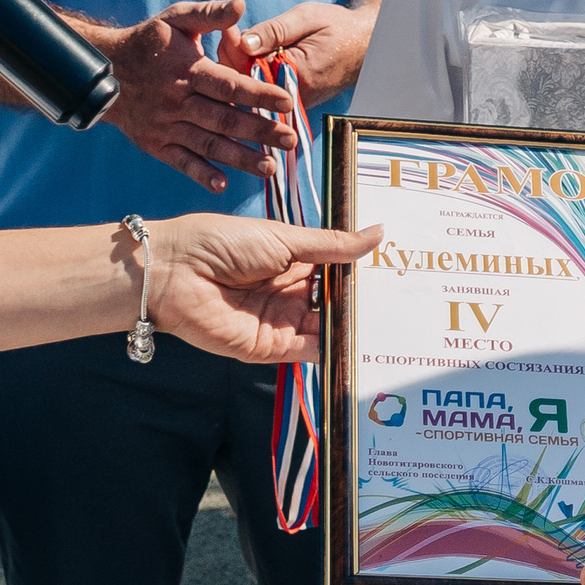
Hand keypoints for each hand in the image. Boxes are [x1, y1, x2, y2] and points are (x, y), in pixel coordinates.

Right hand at [89, 0, 297, 192]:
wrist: (102, 71)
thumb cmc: (148, 42)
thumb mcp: (176, 19)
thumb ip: (210, 14)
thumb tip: (241, 4)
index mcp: (187, 71)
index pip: (229, 85)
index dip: (259, 94)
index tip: (288, 101)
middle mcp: (177, 101)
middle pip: (224, 119)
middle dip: (260, 131)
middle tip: (291, 140)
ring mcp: (166, 126)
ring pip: (208, 145)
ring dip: (239, 158)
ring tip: (270, 167)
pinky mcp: (156, 144)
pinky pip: (181, 162)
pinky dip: (201, 175)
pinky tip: (223, 184)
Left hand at [141, 213, 382, 361]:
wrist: (173, 272)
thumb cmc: (221, 243)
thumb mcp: (285, 238)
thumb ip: (333, 246)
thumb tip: (379, 233)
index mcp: (294, 262)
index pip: (339, 272)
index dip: (365, 273)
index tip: (402, 272)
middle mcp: (291, 294)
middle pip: (338, 303)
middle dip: (368, 304)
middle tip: (412, 302)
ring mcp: (283, 323)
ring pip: (331, 328)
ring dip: (358, 327)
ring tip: (399, 323)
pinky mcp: (271, 349)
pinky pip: (312, 350)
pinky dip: (338, 349)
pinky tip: (365, 342)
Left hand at [233, 2, 376, 106]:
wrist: (366, 44)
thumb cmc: (339, 27)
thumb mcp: (306, 18)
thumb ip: (274, 30)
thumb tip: (243, 41)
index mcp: (298, 77)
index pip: (250, 70)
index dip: (233, 48)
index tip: (226, 26)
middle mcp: (293, 97)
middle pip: (246, 82)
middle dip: (232, 56)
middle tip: (227, 29)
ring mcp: (291, 101)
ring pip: (251, 86)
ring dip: (240, 63)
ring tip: (236, 36)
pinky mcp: (290, 100)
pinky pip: (261, 88)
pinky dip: (251, 69)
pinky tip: (249, 51)